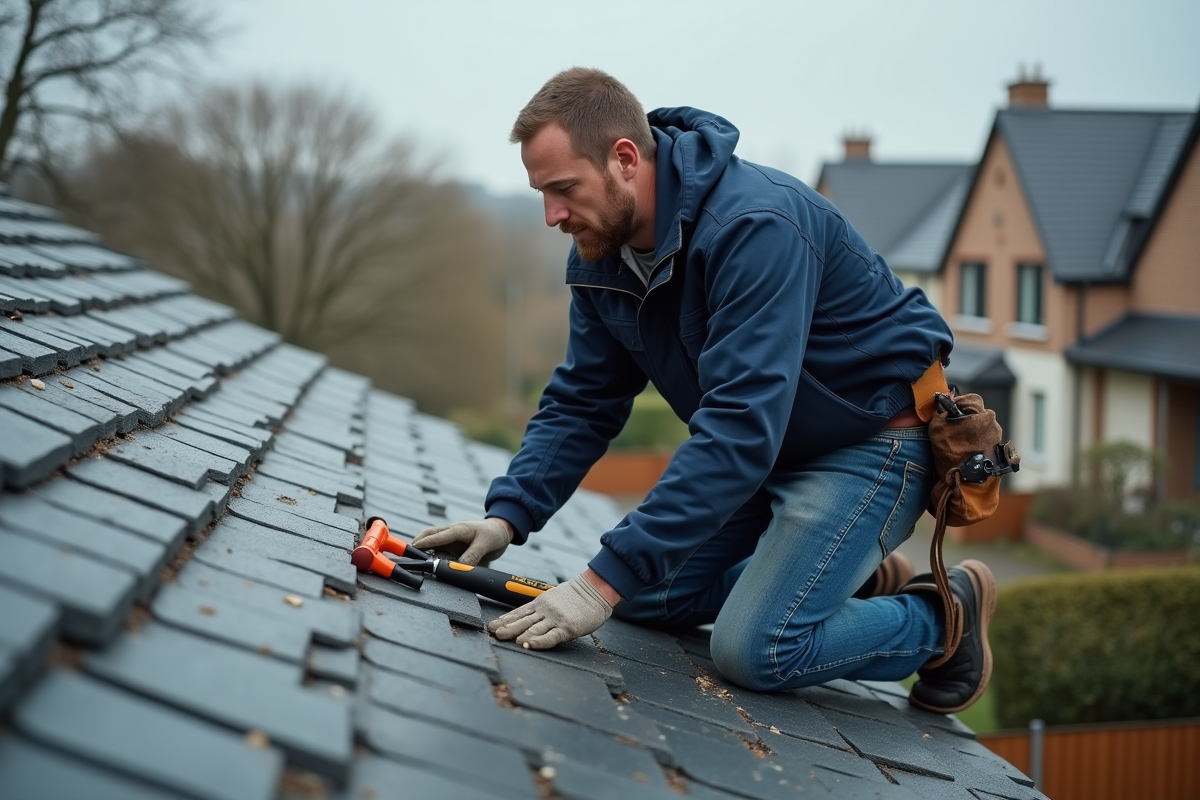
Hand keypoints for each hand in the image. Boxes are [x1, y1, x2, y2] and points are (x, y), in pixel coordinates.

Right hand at [412, 518, 512, 566]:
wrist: (501, 532)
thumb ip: (472, 556)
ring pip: (432, 544)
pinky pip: (439, 551)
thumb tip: (458, 568)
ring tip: (416, 562)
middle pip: (428, 536)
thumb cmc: (493, 533)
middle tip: (408, 556)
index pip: (437, 536)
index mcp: (458, 529)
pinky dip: (432, 557)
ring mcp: (451, 540)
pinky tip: (430, 565)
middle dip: (417, 544)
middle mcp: (451, 533)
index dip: (424, 543)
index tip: (412, 549)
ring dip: (423, 551)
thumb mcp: (485, 544)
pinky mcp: (453, 548)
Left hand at [489, 572, 614, 649]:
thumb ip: (544, 608)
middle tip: (493, 632)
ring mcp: (555, 618)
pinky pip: (550, 636)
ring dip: (517, 632)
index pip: (519, 612)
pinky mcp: (567, 627)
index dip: (505, 619)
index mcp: (542, 603)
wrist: (597, 589)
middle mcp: (545, 610)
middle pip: (521, 620)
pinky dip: (538, 641)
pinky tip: (528, 644)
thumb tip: (532, 618)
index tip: (493, 625)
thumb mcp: (556, 598)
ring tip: (503, 637)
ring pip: (532, 627)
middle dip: (506, 626)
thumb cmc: (579, 596)